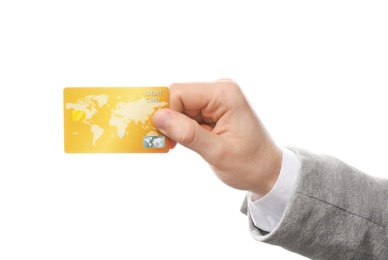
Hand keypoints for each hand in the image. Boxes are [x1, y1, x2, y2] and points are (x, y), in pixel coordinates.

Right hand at [153, 79, 281, 196]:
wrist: (268, 172)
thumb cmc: (250, 165)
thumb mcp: (218, 153)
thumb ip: (188, 134)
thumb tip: (158, 117)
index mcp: (225, 94)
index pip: (180, 93)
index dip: (165, 113)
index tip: (162, 137)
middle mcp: (220, 90)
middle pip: (178, 97)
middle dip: (168, 120)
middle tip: (169, 145)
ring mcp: (216, 99)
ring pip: (179, 106)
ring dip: (174, 126)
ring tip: (179, 146)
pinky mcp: (212, 109)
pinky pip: (187, 113)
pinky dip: (181, 128)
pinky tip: (185, 142)